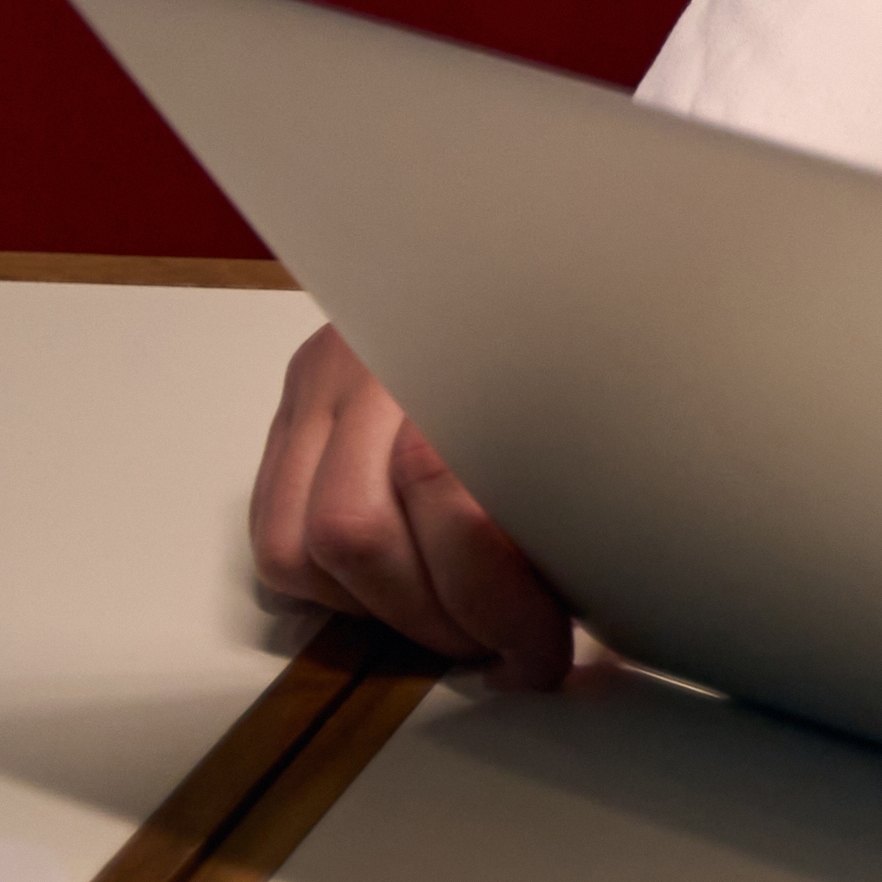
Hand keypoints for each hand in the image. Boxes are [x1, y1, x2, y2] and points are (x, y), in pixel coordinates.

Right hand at [246, 327, 579, 684]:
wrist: (532, 228)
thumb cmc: (584, 326)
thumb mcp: (606, 391)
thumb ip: (578, 486)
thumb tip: (592, 615)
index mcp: (472, 345)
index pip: (452, 494)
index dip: (496, 599)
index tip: (545, 651)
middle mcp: (378, 357)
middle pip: (361, 529)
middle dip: (435, 620)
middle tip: (503, 653)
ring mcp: (326, 376)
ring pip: (304, 543)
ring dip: (381, 612)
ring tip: (453, 627)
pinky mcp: (298, 397)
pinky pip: (274, 530)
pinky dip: (332, 586)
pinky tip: (397, 591)